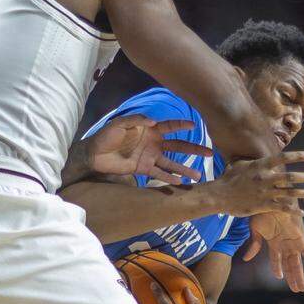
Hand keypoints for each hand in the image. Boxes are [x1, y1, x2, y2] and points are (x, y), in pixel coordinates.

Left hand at [86, 115, 212, 183]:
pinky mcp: (143, 169)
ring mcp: (150, 158)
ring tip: (198, 175)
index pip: (170, 127)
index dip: (181, 125)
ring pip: (171, 163)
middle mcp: (154, 144)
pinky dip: (168, 179)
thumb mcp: (120, 123)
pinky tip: (179, 183)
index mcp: (150, 131)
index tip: (194, 125)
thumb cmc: (106, 135)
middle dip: (194, 149)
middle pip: (178, 146)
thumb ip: (136, 120)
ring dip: (184, 169)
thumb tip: (153, 122)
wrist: (94, 154)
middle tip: (209, 153)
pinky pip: (159, 174)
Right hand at [211, 151, 303, 216]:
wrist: (219, 196)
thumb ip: (253, 160)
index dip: (297, 156)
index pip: (282, 158)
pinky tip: (303, 212)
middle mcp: (266, 178)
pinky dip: (294, 210)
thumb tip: (259, 154)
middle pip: (291, 177)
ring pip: (291, 193)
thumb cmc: (228, 178)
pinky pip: (282, 208)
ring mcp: (266, 193)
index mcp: (261, 166)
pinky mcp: (263, 205)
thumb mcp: (240, 163)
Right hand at [242, 211, 303, 292]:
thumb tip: (246, 259)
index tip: (279, 277)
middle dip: (292, 278)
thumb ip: (254, 245)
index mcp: (274, 242)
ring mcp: (293, 243)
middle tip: (296, 290)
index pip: (276, 261)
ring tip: (301, 288)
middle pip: (289, 265)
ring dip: (299, 277)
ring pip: (297, 264)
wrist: (274, 199)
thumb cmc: (263, 210)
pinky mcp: (301, 240)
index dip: (277, 269)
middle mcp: (285, 244)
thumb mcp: (255, 229)